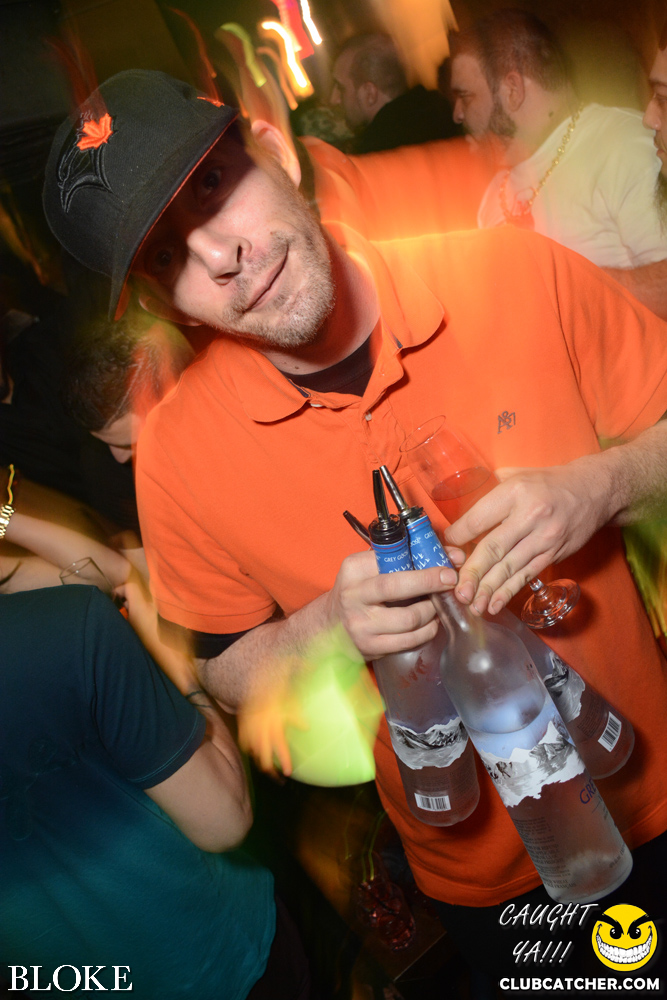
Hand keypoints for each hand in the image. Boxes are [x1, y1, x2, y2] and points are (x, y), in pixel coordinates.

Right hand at [237, 681, 306, 777]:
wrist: (258, 684)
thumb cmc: (278, 695)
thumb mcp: (291, 704)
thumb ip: (297, 718)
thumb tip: (307, 728)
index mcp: (274, 726)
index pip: (280, 749)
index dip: (284, 762)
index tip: (288, 773)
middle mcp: (261, 731)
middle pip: (263, 757)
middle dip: (270, 769)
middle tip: (276, 778)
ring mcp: (250, 730)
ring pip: (254, 752)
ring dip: (261, 761)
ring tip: (267, 767)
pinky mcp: (243, 727)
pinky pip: (244, 744)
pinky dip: (250, 749)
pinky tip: (255, 753)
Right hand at [328, 548, 459, 658]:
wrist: (330, 626)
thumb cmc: (359, 592)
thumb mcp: (368, 569)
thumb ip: (402, 558)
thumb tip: (450, 554)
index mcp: (354, 570)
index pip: (390, 559)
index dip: (421, 561)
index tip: (446, 562)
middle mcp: (353, 595)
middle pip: (396, 587)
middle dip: (428, 582)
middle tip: (450, 580)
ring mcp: (361, 624)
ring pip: (408, 618)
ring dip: (431, 611)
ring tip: (437, 605)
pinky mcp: (370, 647)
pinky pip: (408, 640)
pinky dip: (426, 631)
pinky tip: (430, 623)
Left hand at [444, 461, 610, 614]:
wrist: (596, 490)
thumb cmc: (551, 482)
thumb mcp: (518, 474)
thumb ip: (490, 490)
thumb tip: (462, 506)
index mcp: (515, 492)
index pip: (479, 519)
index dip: (458, 536)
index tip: (446, 547)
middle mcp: (530, 516)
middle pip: (494, 549)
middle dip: (472, 573)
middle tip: (457, 591)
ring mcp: (544, 538)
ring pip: (510, 568)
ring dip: (489, 589)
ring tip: (472, 605)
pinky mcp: (554, 554)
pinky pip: (527, 575)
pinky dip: (509, 591)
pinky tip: (494, 604)